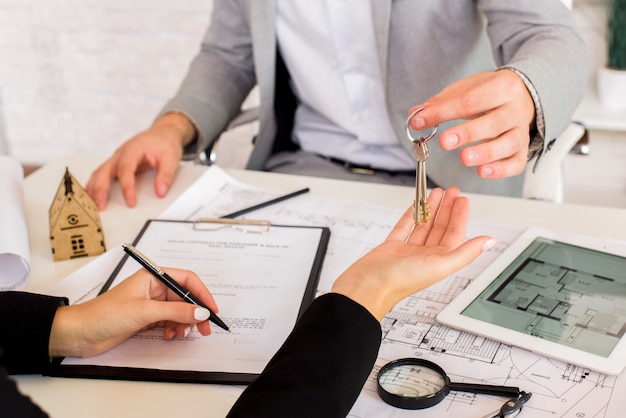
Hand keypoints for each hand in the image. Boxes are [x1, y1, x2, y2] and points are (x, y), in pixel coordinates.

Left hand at [49, 268, 217, 357]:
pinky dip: (173, 329)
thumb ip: (176, 312)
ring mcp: (150, 303)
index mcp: (153, 276)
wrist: (80, 333)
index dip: (202, 293)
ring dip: (184, 323)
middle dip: (195, 313)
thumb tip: (200, 312)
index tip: (211, 309)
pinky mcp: (146, 318)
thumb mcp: (145, 311)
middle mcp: (153, 287)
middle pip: (185, 297)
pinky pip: (169, 321)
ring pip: (178, 311)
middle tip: (204, 328)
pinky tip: (169, 336)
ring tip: (181, 334)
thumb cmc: (104, 314)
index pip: (187, 279)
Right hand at [86, 113, 196, 209]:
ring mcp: (116, 158)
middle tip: (101, 206)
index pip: (126, 169)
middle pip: (105, 171)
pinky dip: (95, 185)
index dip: (127, 187)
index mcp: (133, 149)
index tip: (131, 202)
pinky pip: (102, 174)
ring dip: (94, 188)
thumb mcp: (171, 158)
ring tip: (92, 205)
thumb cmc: (165, 143)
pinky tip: (93, 196)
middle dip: (100, 189)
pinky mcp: (116, 164)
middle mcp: (121, 153)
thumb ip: (166, 175)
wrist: (163, 133)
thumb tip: (160, 192)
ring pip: (99, 172)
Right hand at [331, 187, 493, 320]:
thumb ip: (465, 253)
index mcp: (439, 262)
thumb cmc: (399, 282)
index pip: (455, 235)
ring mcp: (407, 252)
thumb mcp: (439, 265)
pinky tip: (415, 206)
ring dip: (431, 209)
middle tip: (452, 191)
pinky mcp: (391, 248)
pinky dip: (410, 215)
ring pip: (423, 226)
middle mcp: (425, 256)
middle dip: (447, 209)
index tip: (463, 200)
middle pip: (440, 228)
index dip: (460, 216)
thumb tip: (489, 242)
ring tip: (436, 193)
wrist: (366, 287)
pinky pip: (404, 228)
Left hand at [409, 70, 534, 178]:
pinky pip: (516, 163)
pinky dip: (501, 170)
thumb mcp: (466, 89)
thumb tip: (414, 115)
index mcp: (502, 87)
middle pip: (494, 123)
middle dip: (468, 133)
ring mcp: (521, 131)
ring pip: (508, 144)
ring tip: (464, 159)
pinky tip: (482, 171)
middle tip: (445, 142)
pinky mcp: (523, 149)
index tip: (419, 121)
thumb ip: (440, 103)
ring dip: (486, 153)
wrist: (522, 95)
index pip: (470, 101)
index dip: (443, 112)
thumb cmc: (489, 93)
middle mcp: (515, 110)